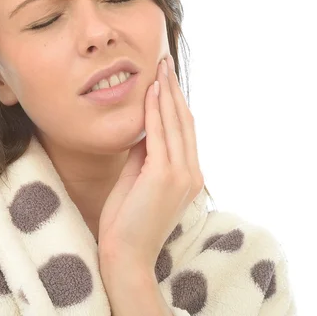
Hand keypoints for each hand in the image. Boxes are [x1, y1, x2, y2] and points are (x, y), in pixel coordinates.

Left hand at [98, 54, 204, 273]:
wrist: (125, 254)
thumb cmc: (126, 221)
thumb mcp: (137, 179)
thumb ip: (144, 154)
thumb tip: (142, 128)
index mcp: (188, 176)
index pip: (183, 131)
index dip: (175, 102)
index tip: (165, 78)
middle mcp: (191, 173)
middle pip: (184, 121)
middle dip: (173, 89)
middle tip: (164, 61)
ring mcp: (181, 175)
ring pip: (175, 123)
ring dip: (166, 92)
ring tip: (159, 67)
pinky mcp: (165, 176)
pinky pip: (159, 134)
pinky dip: (155, 109)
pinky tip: (151, 90)